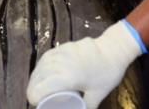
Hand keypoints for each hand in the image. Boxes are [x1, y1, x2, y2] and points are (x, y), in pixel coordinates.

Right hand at [27, 20, 144, 108]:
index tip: (38, 104)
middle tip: (37, 98)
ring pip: (40, 66)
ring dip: (36, 77)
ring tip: (39, 86)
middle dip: (33, 89)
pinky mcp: (64, 46)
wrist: (115, 48)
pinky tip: (44, 72)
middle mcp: (60, 64)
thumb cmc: (107, 73)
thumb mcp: (97, 95)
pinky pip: (47, 57)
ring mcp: (61, 53)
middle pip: (37, 78)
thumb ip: (86, 108)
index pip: (38, 89)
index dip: (34, 98)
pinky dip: (42, 66)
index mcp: (66, 78)